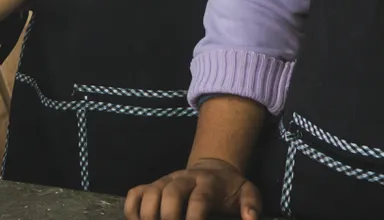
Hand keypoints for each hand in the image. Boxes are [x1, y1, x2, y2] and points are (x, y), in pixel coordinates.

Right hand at [123, 158, 261, 219]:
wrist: (213, 168)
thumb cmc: (229, 189)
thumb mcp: (247, 192)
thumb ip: (251, 205)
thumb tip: (250, 219)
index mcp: (208, 183)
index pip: (199, 200)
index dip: (195, 218)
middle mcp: (183, 179)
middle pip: (170, 193)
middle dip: (169, 216)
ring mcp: (165, 181)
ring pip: (150, 192)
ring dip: (148, 215)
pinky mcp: (153, 185)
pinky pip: (135, 193)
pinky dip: (132, 210)